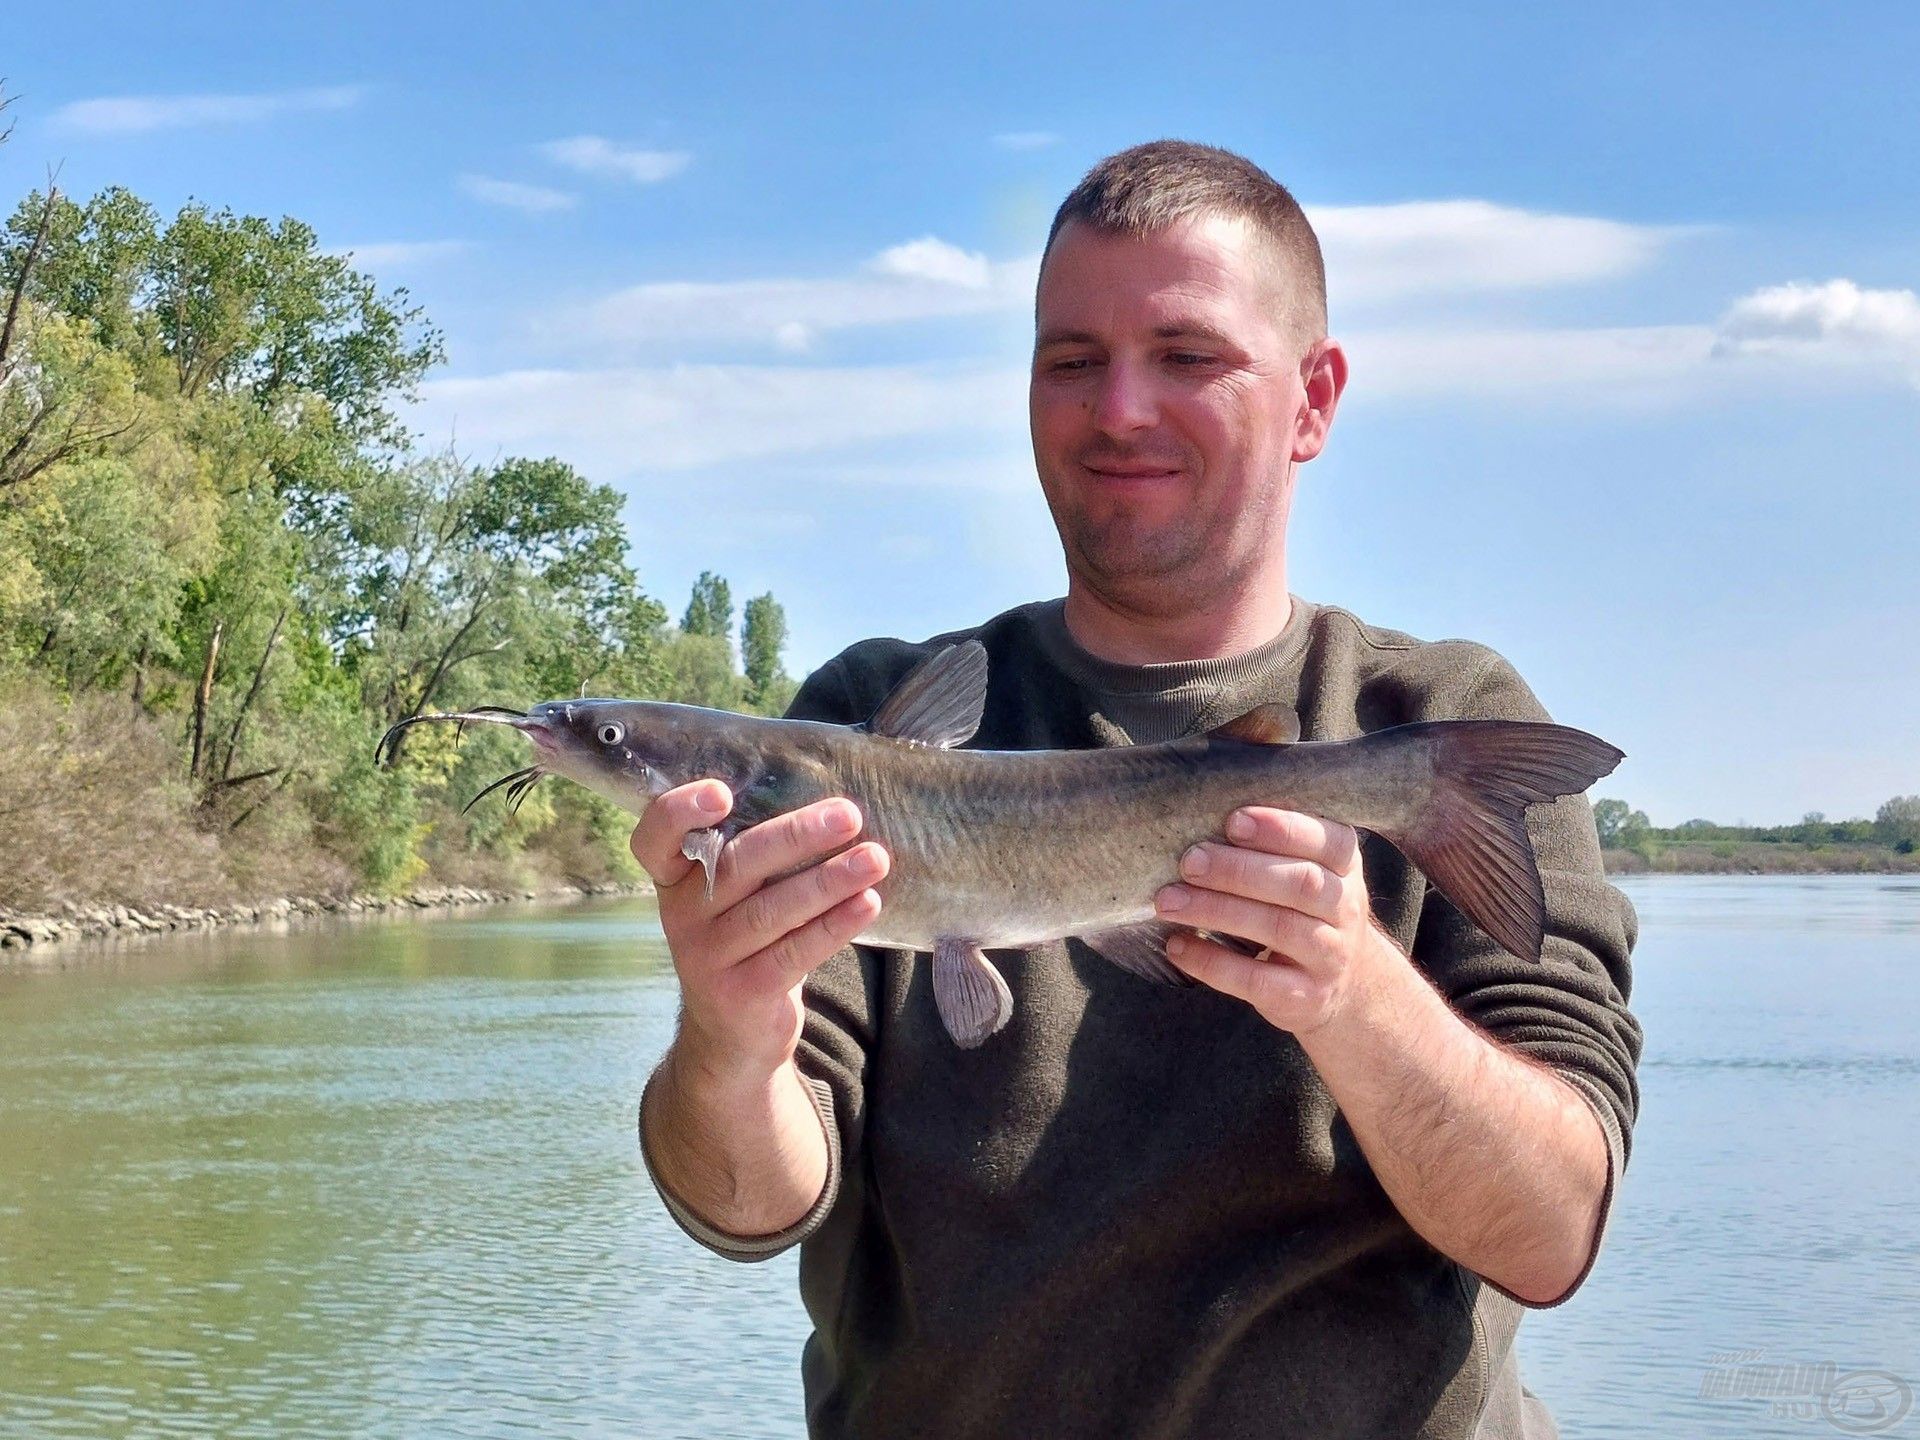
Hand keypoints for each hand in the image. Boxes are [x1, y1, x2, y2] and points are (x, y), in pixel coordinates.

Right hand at [630, 781, 887, 1083]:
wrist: (732, 1030)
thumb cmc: (744, 935)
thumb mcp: (733, 895)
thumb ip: (756, 852)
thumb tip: (832, 806)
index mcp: (674, 877)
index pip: (655, 838)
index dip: (679, 812)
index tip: (722, 792)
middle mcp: (682, 915)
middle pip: (736, 866)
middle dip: (796, 837)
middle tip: (847, 816)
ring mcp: (707, 957)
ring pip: (773, 911)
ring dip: (829, 881)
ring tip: (873, 859)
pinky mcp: (742, 993)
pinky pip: (794, 952)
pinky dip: (835, 926)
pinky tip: (868, 903)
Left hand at [1153, 807, 1399, 1034]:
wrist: (1346, 987)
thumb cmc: (1306, 911)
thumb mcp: (1309, 872)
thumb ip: (1273, 847)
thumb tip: (1198, 818)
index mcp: (1345, 867)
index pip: (1327, 842)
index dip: (1282, 829)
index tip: (1232, 821)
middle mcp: (1346, 910)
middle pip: (1299, 884)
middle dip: (1238, 870)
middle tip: (1188, 861)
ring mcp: (1329, 957)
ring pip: (1277, 928)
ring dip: (1217, 911)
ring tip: (1168, 901)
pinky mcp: (1303, 997)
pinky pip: (1255, 979)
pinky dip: (1211, 961)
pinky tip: (1177, 946)